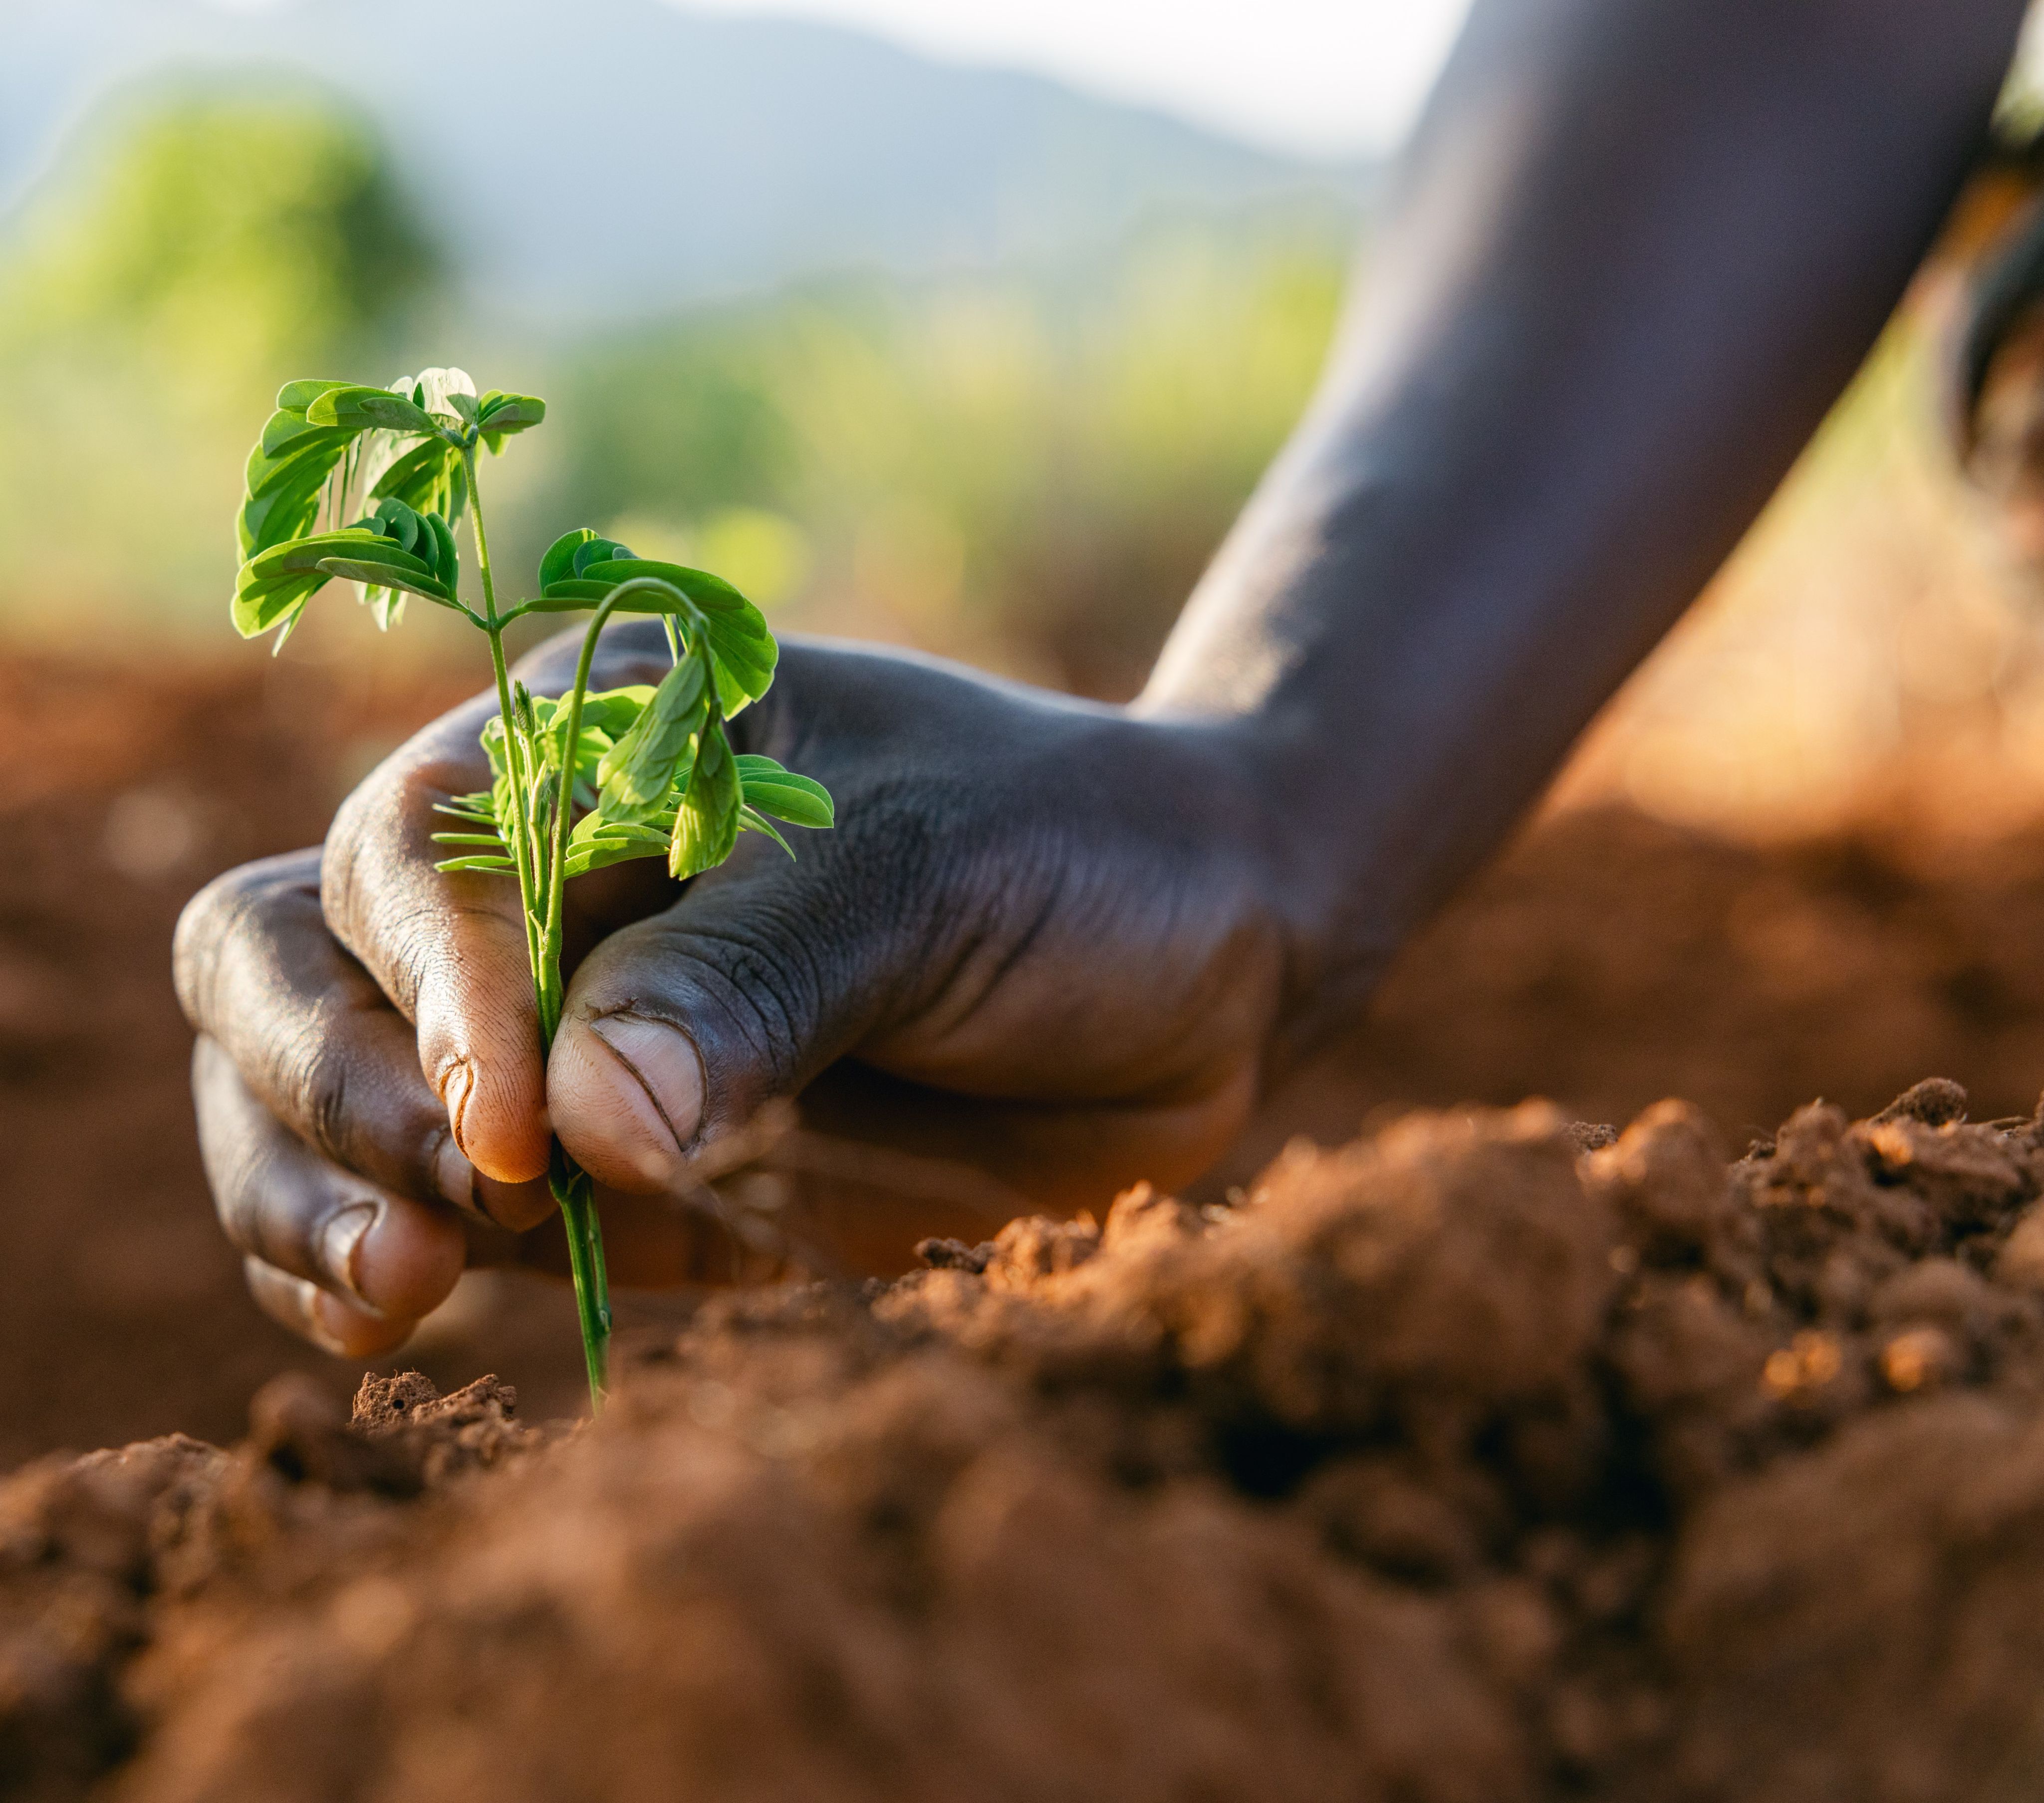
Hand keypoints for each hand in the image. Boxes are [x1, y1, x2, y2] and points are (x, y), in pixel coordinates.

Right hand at [175, 624, 1302, 1353]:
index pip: (420, 844)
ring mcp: (551, 1033)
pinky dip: (361, 1266)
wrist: (1192, 971)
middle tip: (439, 1214)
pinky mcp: (594, 1173)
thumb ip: (763, 979)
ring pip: (306, 1092)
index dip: (436, 983)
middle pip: (290, 955)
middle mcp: (541, 878)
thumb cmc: (1074, 861)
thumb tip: (579, 1126)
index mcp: (603, 739)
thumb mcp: (937, 872)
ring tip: (400, 1285)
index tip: (524, 1115)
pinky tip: (392, 1316)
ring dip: (304, 1190)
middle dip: (326, 1083)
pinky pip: (416, 1213)